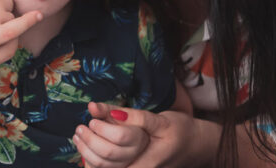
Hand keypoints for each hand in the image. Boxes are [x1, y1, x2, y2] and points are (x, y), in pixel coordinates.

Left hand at [74, 103, 198, 167]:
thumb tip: (112, 112)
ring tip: (80, 135)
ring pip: (104, 167)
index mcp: (145, 162)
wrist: (196, 147)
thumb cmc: (181, 131)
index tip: (89, 122)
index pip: (110, 155)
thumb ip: (136, 117)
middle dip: (87, 146)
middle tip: (79, 129)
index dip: (95, 138)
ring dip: (88, 153)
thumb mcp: (161, 120)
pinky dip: (96, 160)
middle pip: (104, 163)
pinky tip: (89, 146)